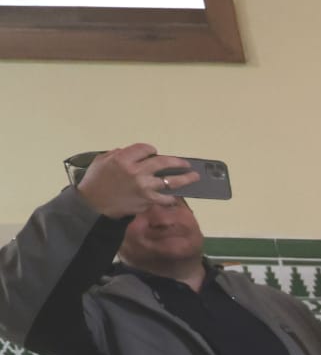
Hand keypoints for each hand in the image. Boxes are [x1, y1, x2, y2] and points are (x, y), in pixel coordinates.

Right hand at [76, 144, 197, 217]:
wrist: (92, 205)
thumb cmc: (95, 181)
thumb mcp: (102, 161)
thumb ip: (118, 154)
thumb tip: (133, 153)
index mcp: (123, 159)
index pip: (145, 149)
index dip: (151, 150)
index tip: (154, 153)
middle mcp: (136, 171)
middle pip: (162, 162)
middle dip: (177, 162)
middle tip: (186, 163)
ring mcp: (144, 187)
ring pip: (170, 181)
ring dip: (185, 179)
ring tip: (194, 176)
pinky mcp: (147, 200)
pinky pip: (165, 198)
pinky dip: (171, 198)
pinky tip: (176, 196)